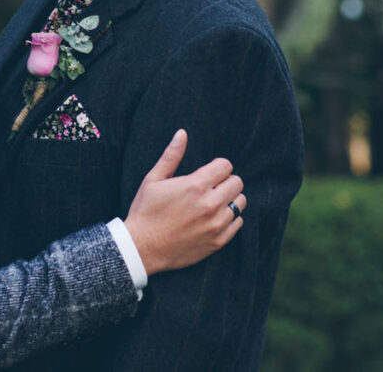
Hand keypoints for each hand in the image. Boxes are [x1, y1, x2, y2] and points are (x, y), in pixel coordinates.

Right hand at [123, 130, 245, 274]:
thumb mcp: (153, 180)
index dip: (217, 167)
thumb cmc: (146, 211)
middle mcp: (210, 204)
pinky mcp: (218, 241)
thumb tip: (182, 133)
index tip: (208, 173)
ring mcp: (216, 225)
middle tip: (211, 187)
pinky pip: (238, 222)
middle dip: (225, 181)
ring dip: (230, 199)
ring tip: (213, 202)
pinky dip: (230, 218)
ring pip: (240, 202)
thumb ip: (171, 155)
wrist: (142, 249)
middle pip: (237, 182)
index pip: (225, 166)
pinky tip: (214, 218)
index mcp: (195, 186)